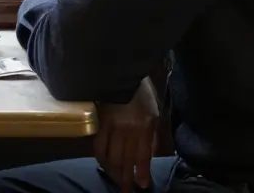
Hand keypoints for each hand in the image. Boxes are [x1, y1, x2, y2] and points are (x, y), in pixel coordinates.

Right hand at [94, 77, 159, 191]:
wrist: (120, 72)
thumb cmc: (140, 92)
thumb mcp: (154, 112)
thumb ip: (152, 133)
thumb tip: (149, 153)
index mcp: (145, 126)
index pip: (142, 155)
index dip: (142, 172)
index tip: (142, 184)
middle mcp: (128, 129)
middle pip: (126, 159)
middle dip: (127, 178)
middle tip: (126, 191)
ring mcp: (113, 127)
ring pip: (112, 156)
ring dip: (114, 172)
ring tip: (116, 182)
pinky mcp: (100, 123)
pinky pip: (99, 145)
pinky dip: (101, 158)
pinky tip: (103, 165)